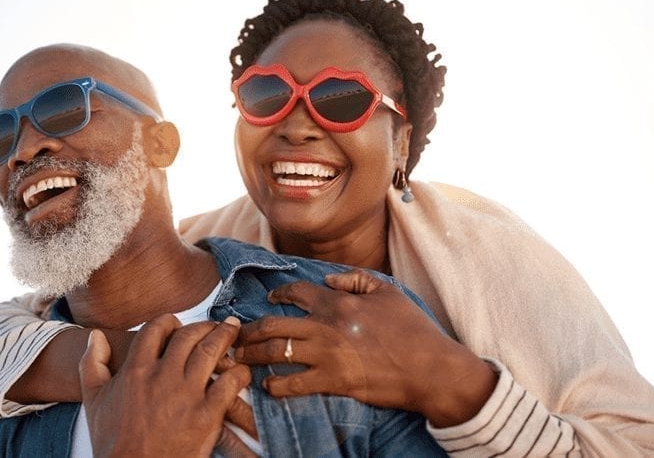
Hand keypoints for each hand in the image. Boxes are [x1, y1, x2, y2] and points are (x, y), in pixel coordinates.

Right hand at [80, 314, 251, 456]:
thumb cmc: (113, 443)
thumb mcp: (93, 400)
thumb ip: (92, 364)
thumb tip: (96, 337)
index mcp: (136, 370)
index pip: (156, 329)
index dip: (168, 321)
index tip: (176, 324)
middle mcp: (163, 376)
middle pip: (189, 335)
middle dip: (204, 325)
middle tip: (214, 325)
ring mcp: (187, 394)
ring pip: (211, 351)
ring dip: (225, 336)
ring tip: (232, 331)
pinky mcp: (207, 415)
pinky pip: (229, 384)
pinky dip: (238, 373)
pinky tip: (241, 371)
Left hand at [234, 269, 496, 426]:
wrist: (431, 368)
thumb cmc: (413, 329)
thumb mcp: (387, 291)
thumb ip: (356, 279)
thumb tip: (329, 279)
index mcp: (337, 302)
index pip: (296, 293)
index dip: (277, 295)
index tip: (268, 300)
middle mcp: (325, 326)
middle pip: (274, 325)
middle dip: (249, 330)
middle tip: (235, 335)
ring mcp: (327, 355)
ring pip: (277, 352)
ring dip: (253, 356)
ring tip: (238, 360)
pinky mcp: (333, 382)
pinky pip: (294, 383)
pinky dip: (276, 385)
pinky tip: (267, 385)